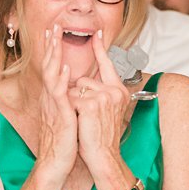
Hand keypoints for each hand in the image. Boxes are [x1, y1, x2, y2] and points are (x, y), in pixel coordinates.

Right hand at [33, 25, 77, 178]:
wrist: (54, 163)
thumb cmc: (62, 143)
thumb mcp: (65, 116)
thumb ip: (66, 101)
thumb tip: (72, 90)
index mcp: (52, 98)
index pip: (51, 69)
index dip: (52, 51)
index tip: (53, 34)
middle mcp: (49, 99)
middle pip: (49, 66)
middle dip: (51, 46)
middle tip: (53, 26)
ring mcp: (53, 106)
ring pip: (51, 75)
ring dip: (54, 56)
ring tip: (56, 38)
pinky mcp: (60, 115)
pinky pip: (59, 94)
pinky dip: (62, 79)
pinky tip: (66, 67)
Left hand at [72, 33, 131, 172]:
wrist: (103, 157)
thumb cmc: (99, 136)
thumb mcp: (103, 111)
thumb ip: (99, 94)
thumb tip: (84, 84)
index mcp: (119, 91)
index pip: (108, 65)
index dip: (100, 48)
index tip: (96, 32)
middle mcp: (114, 91)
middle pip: (84, 80)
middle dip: (77, 96)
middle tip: (86, 118)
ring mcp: (104, 96)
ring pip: (76, 88)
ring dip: (72, 103)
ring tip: (83, 121)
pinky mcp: (91, 104)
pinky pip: (71, 98)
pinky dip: (70, 109)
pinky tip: (79, 122)